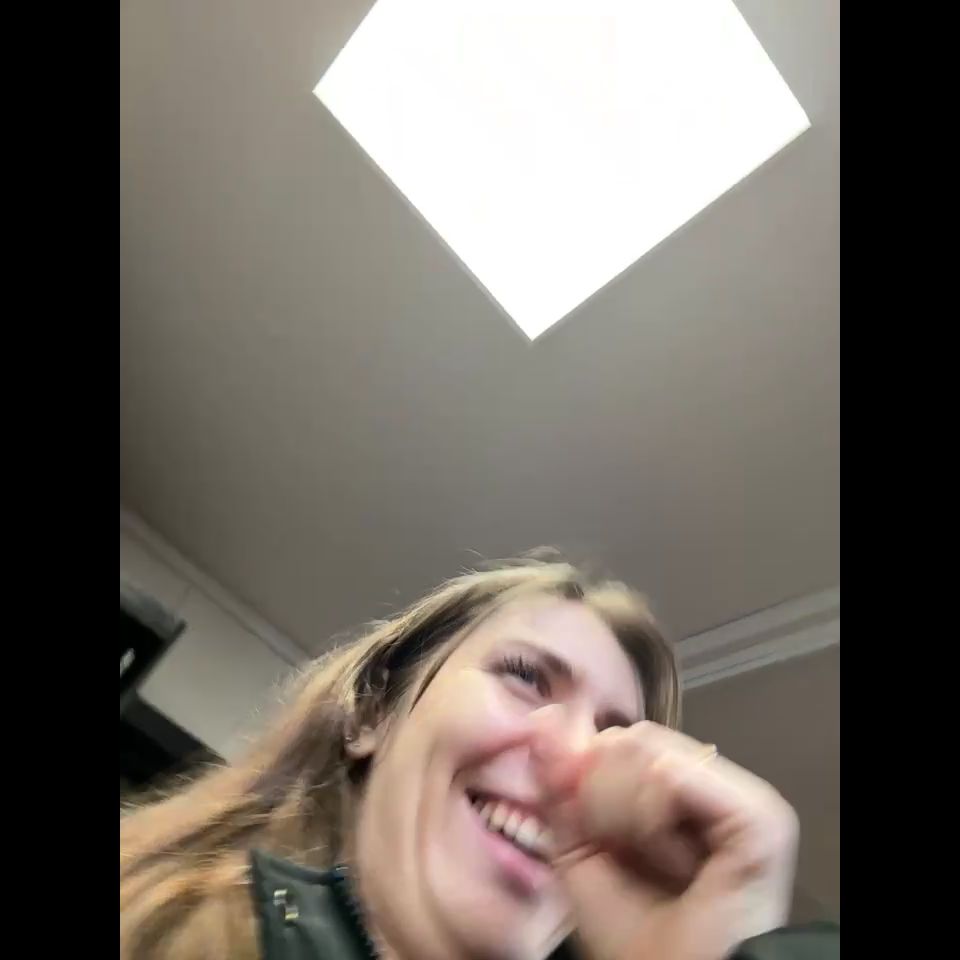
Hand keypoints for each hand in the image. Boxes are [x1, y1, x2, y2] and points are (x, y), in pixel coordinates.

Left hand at [533, 719, 798, 959]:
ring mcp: (739, 793)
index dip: (584, 776)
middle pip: (627, 739)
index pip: (617, 738)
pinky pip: (669, 776)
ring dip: (625, 814)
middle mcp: (710, 782)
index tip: (587, 830)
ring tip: (654, 861)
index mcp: (674, 785)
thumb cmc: (632, 938)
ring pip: (643, 751)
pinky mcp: (757, 813)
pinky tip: (672, 860)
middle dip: (603, 801)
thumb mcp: (575, 846)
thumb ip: (557, 780)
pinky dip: (650, 820)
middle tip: (628, 855)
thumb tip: (541, 716)